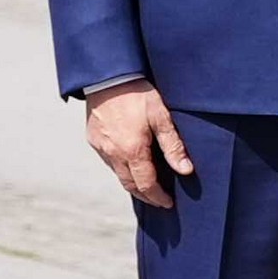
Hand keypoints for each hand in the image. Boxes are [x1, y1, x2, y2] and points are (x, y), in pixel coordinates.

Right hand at [82, 81, 194, 207]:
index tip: (167, 203)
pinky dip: (120, 166)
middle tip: (158, 199)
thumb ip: (173, 146)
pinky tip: (129, 161)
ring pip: (117, 173)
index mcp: (132, 151)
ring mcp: (101, 147)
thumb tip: (185, 170)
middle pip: (129, 185)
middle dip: (145, 195)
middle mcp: (113, 154)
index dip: (158, 197)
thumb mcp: (161, 116)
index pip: (146, 185)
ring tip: (146, 182)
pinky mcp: (93, 138)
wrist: (107, 75)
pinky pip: (107, 160)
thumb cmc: (137, 92)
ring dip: (132, 181)